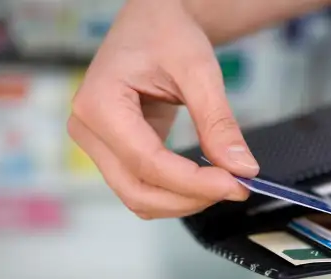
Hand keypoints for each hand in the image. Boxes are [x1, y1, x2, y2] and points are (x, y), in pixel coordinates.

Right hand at [68, 0, 258, 219]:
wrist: (153, 24)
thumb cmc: (166, 33)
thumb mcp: (199, 71)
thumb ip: (218, 123)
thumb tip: (241, 168)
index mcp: (100, 103)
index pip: (147, 162)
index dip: (194, 182)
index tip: (236, 185)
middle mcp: (89, 130)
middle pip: (138, 190)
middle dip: (190, 198)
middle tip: (236, 188)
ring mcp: (99, 145)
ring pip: (139, 197)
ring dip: (183, 201)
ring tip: (224, 183)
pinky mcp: (116, 152)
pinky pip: (143, 187)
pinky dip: (176, 193)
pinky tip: (205, 180)